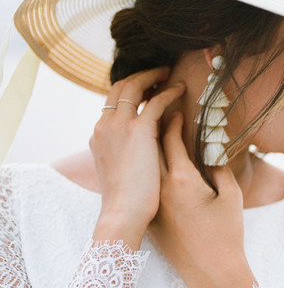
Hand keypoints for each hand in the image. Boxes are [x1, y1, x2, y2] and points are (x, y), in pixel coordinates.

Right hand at [91, 67, 185, 248]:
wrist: (123, 215)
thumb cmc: (125, 204)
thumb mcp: (117, 175)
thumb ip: (122, 158)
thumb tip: (136, 156)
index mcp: (98, 136)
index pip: (110, 103)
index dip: (128, 92)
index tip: (145, 89)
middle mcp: (104, 126)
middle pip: (118, 87)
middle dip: (139, 76)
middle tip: (158, 73)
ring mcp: (119, 126)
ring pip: (133, 86)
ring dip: (152, 76)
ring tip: (169, 74)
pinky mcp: (139, 130)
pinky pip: (156, 101)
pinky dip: (168, 92)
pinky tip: (182, 90)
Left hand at [148, 111, 255, 287]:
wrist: (212, 275)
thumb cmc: (226, 235)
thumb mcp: (231, 196)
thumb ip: (220, 169)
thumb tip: (210, 152)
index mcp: (181, 180)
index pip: (170, 139)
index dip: (173, 121)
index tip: (177, 109)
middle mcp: (161, 190)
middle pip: (150, 149)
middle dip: (153, 129)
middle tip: (159, 113)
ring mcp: (153, 206)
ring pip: (145, 169)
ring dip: (148, 151)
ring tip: (153, 136)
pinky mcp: (152, 221)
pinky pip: (147, 189)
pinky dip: (149, 174)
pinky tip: (155, 170)